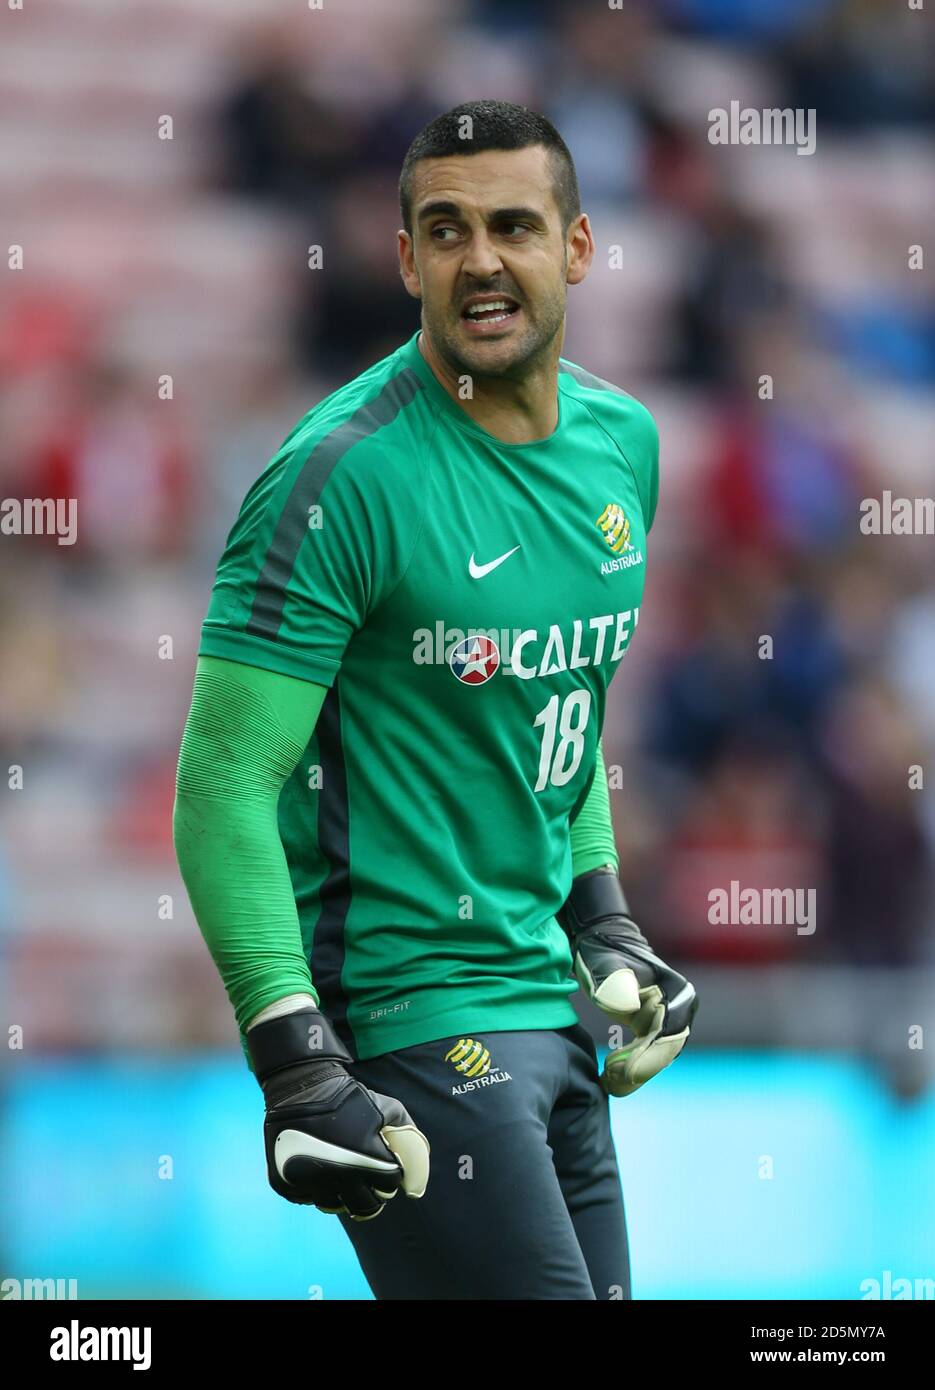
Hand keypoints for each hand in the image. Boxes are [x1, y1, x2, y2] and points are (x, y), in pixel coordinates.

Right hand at [247, 1007, 429, 1217]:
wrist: (301, 1088)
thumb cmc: (348, 1098)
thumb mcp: (387, 1109)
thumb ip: (408, 1139)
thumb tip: (415, 1184)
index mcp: (367, 1162)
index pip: (389, 1186)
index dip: (390, 1176)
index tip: (383, 1166)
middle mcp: (339, 1179)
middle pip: (366, 1207)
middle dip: (372, 1194)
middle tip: (367, 1178)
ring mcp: (311, 1185)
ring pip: (337, 1207)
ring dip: (345, 1195)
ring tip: (345, 1177)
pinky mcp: (289, 1186)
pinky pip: (311, 1199)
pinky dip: (319, 1190)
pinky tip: (322, 1172)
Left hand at [559, 867, 697, 1097]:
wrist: (600, 942)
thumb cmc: (602, 952)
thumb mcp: (605, 965)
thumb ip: (616, 983)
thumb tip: (630, 1005)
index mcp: (675, 990)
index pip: (667, 1034)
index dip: (647, 1057)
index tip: (622, 1071)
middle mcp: (680, 1005)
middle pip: (666, 1050)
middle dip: (640, 1070)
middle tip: (612, 1082)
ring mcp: (670, 1016)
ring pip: (659, 1056)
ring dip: (636, 1073)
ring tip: (608, 1081)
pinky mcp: (656, 1024)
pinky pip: (650, 1053)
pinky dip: (633, 1067)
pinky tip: (610, 1076)